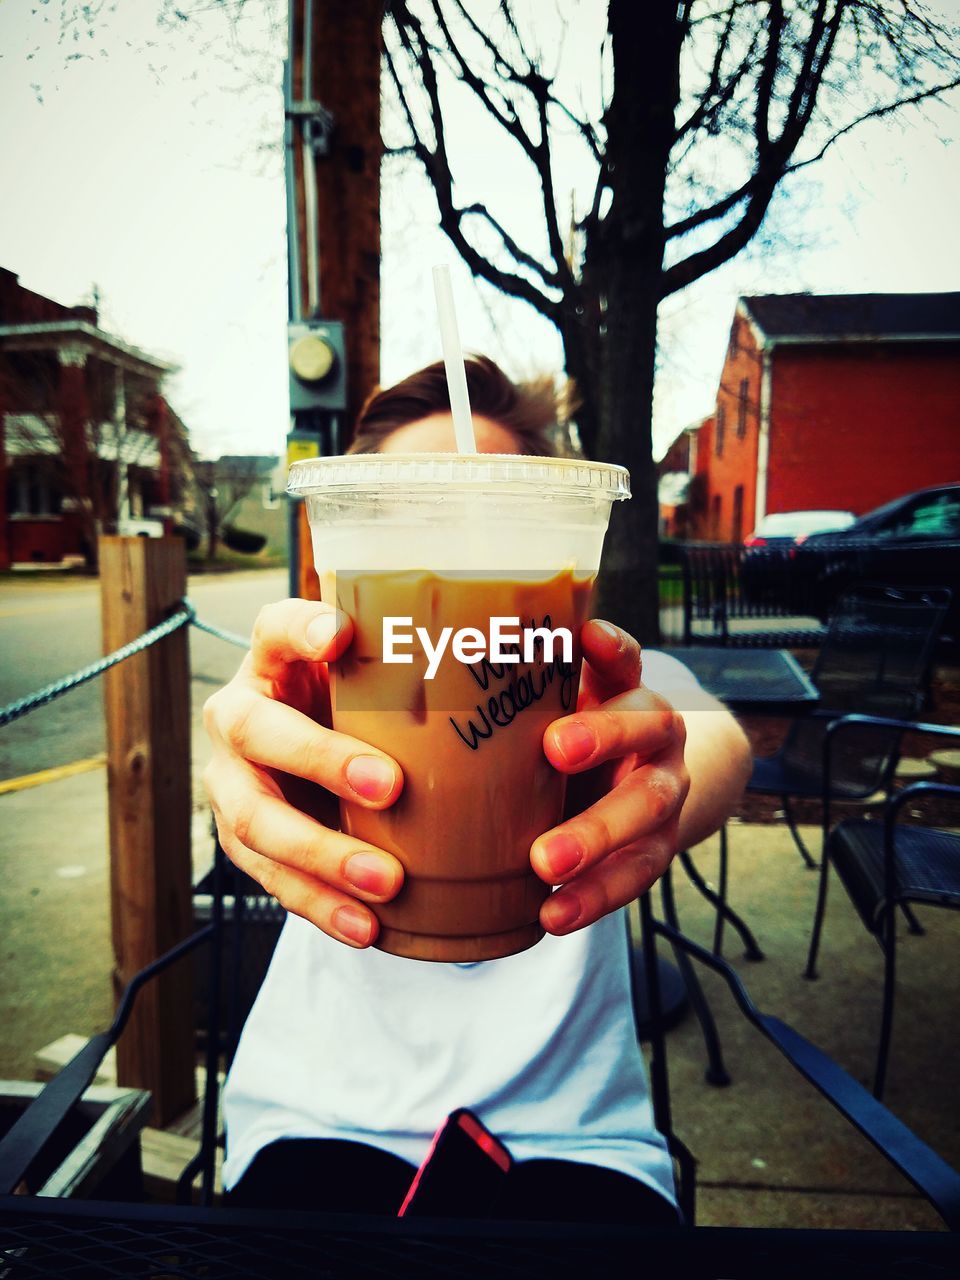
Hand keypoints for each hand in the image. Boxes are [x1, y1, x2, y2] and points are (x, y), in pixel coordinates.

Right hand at [202, 600, 404, 947]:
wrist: (313, 761)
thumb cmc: (366, 710)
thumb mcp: (380, 679)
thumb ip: (417, 670)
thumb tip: (533, 658)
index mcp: (274, 660)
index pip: (274, 628)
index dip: (301, 630)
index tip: (340, 635)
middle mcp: (240, 714)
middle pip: (259, 732)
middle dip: (322, 761)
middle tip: (390, 787)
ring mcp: (231, 779)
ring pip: (256, 819)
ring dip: (322, 854)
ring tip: (387, 881)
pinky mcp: (242, 839)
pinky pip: (271, 879)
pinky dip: (322, 905)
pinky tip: (367, 927)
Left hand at [532, 620, 688, 934]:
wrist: (631, 787)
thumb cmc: (559, 737)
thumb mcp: (545, 709)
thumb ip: (504, 693)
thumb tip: (397, 666)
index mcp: (622, 687)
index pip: (624, 655)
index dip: (611, 644)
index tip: (587, 635)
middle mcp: (654, 731)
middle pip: (645, 724)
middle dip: (603, 736)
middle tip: (555, 750)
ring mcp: (665, 788)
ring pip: (649, 806)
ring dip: (597, 834)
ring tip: (543, 863)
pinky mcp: (660, 845)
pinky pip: (638, 872)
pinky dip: (595, 895)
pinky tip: (552, 914)